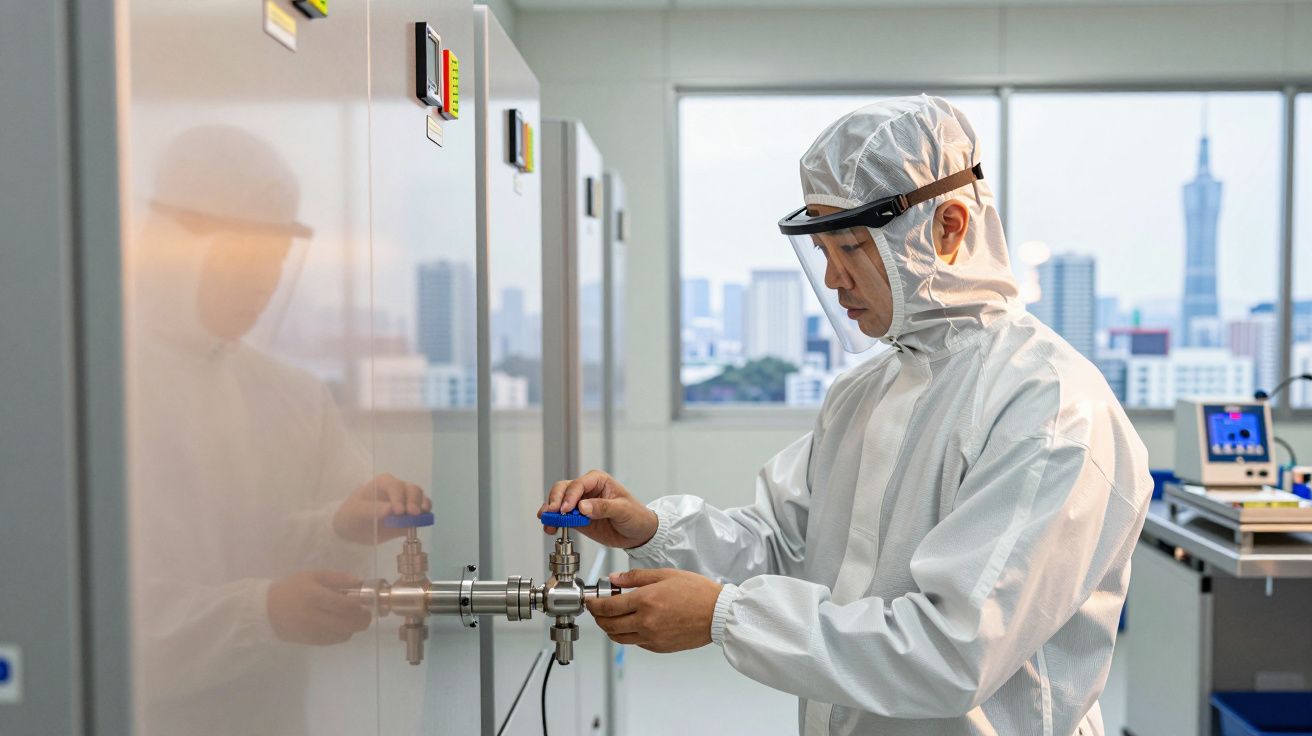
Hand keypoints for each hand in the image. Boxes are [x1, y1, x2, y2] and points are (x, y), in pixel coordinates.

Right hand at [266, 570, 371, 644]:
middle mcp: (314, 616)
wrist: (266, 611)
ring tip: (352, 618)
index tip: (366, 602)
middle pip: (348, 624)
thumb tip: (360, 583)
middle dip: (363, 620)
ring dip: (353, 627)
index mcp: (314, 596)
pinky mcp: (311, 642)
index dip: (360, 605)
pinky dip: (342, 633)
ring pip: (343, 634)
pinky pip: (334, 640)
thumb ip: (337, 578)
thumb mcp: (313, 576)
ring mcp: (312, 632)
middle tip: (366, 614)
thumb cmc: (291, 589)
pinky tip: (340, 625)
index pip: (345, 605)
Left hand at [333, 473, 431, 543]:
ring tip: (420, 517)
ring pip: (420, 498)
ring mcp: (406, 502)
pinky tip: (424, 521)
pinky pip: (423, 512)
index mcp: (384, 483)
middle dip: (414, 501)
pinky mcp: (411, 516)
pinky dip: (426, 515)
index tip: (398, 511)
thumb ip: (373, 510)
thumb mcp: (356, 512)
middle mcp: (398, 489)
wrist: (353, 530)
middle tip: (412, 514)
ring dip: (423, 506)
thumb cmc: (352, 515)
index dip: (399, 497)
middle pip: (412, 490)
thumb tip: (390, 510)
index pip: (396, 486)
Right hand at [539, 470, 657, 548]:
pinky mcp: (577, 518)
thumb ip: (603, 507)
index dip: (570, 496)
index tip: (566, 509)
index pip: (579, 484)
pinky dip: (553, 522)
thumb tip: (582, 507)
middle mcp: (586, 490)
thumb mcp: (623, 510)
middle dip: (556, 500)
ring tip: (548, 521)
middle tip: (553, 513)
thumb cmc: (636, 515)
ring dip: (551, 511)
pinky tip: (550, 528)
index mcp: (598, 480)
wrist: (639, 534)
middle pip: (563, 489)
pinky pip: (561, 518)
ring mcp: (580, 504)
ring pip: (558, 502)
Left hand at [584, 568, 722, 652]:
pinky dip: (627, 634)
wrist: (718, 614)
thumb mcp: (665, 575)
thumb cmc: (697, 592)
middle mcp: (645, 622)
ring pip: (618, 638)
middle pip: (608, 625)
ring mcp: (651, 637)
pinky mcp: (658, 647)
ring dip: (609, 628)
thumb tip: (614, 579)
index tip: (590, 600)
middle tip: (597, 608)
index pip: (608, 607)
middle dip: (597, 617)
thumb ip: (636, 577)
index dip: (594, 604)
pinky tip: (632, 623)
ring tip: (611, 617)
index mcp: (645, 601)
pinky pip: (634, 643)